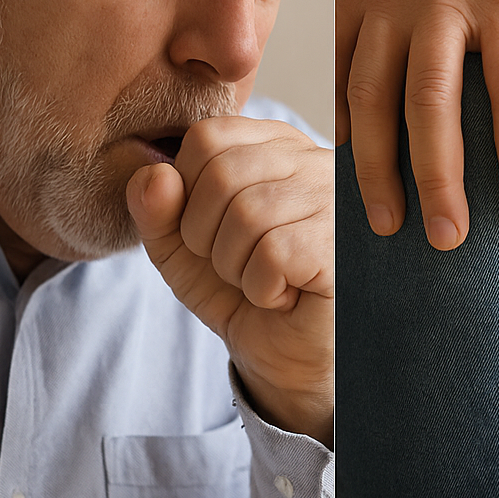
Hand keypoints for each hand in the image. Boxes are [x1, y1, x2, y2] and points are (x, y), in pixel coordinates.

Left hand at [128, 116, 333, 446]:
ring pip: (247, 215)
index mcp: (272, 144)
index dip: (186, 194)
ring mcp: (336, 198)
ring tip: (263, 280)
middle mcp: (311, 159)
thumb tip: (153, 176)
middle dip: (206, 237)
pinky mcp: (345, 244)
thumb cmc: (240, 293)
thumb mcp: (180, 249)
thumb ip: (155, 209)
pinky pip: (274, 253)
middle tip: (238, 265)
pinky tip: (287, 295)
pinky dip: (263, 288)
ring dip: (235, 267)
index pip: (205, 138)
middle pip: (221, 173)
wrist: (286, 359)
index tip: (212, 233)